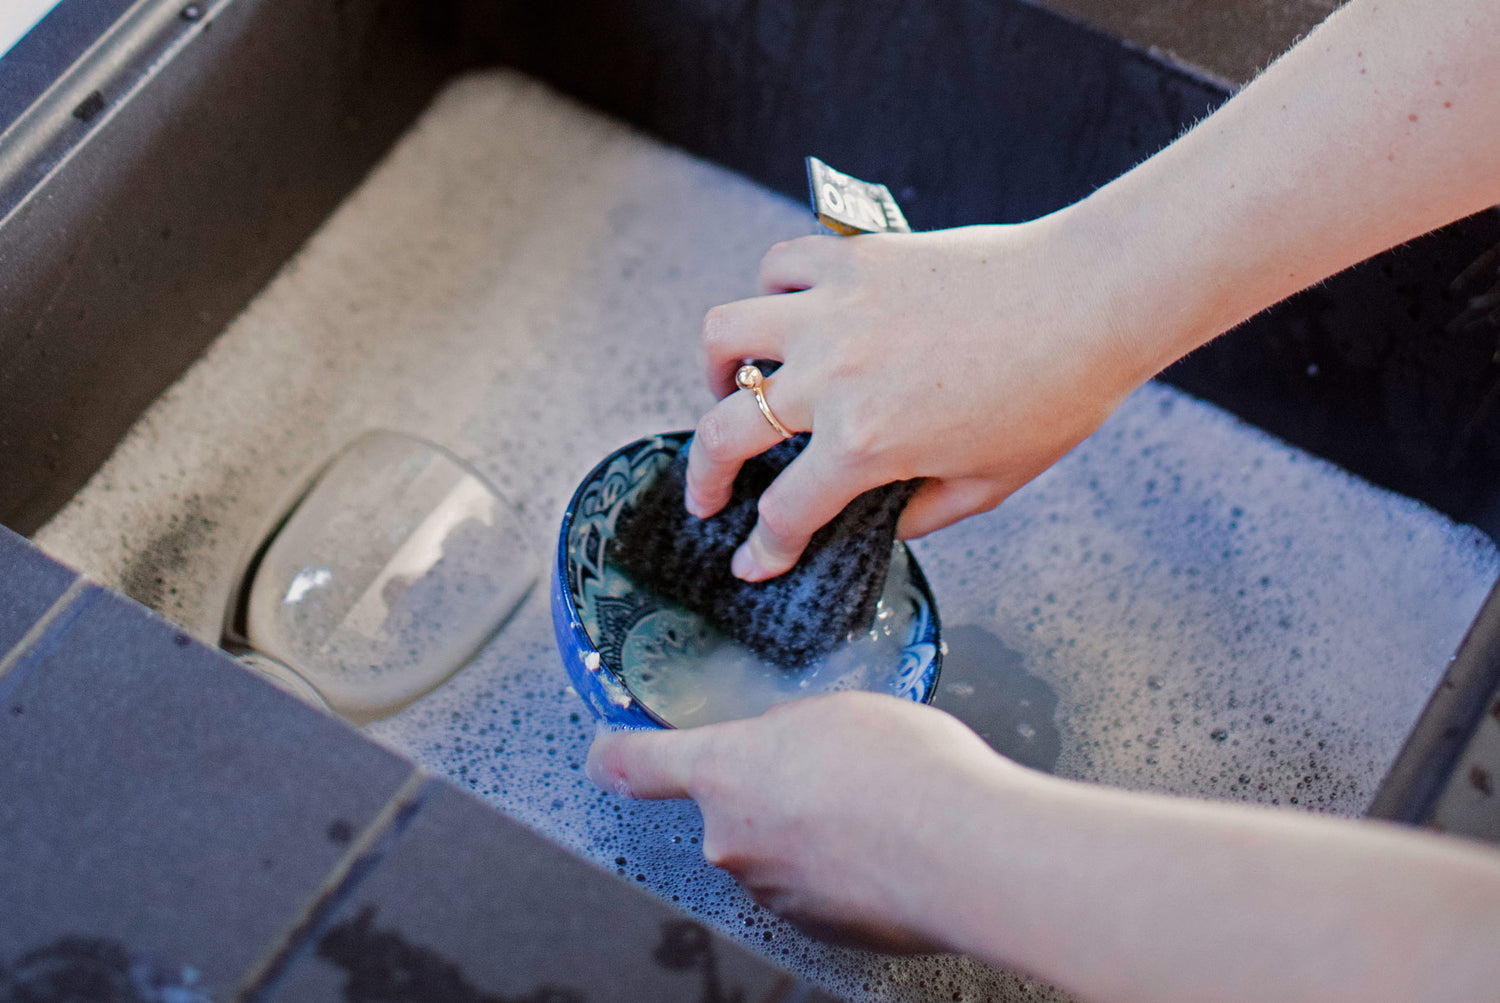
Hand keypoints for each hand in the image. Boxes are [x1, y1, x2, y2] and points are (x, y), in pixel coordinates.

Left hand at [586, 691, 1031, 951]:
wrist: (965, 850)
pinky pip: (816, 889)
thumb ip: (789, 733)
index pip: (636, 763)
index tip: (605, 751)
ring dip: (810, 834)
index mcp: (724, 771)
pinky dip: (842, 871)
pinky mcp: (817, 929)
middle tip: (834, 772)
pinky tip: (889, 847)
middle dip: (771, 793)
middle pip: (729, 810)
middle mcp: (732, 840)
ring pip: (777, 852)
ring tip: (877, 810)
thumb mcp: (836, 712)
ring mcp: (773, 892)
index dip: (614, 753)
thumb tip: (792, 751)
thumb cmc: (905, 770)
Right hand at [684, 219, 1148, 580]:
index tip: (752, 561)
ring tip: (730, 387)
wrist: (1091, 300)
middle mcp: (832, 378)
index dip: (762, 550)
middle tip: (707, 495)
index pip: (785, 513)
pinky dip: (771, 294)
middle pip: (726, 434)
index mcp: (865, 445)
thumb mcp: (989, 483)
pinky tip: (788, 315)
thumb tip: (884, 520)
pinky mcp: (852, 260)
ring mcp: (834, 312)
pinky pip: (779, 268)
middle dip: (704, 477)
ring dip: (716, 371)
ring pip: (726, 336)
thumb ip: (922, 512)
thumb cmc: (1055, 395)